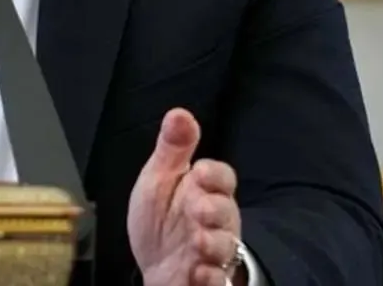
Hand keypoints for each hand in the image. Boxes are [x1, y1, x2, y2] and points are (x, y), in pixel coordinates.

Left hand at [128, 108, 242, 285]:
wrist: (154, 266)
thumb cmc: (159, 219)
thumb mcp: (158, 180)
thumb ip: (172, 149)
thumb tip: (179, 113)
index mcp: (204, 191)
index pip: (222, 177)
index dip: (214, 174)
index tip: (199, 171)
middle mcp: (215, 221)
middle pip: (227, 211)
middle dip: (215, 209)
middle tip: (197, 209)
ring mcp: (213, 252)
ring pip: (227, 247)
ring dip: (213, 244)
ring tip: (197, 242)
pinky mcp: (210, 280)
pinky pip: (220, 281)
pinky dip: (210, 278)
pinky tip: (196, 272)